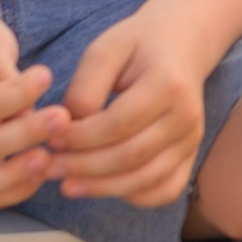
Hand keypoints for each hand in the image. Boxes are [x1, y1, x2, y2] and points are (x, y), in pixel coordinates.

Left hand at [49, 13, 210, 205]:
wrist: (180, 46)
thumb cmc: (137, 46)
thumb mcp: (105, 49)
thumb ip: (85, 88)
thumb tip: (69, 130)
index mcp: (168, 84)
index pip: (119, 124)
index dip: (81, 138)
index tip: (51, 138)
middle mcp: (187, 116)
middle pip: (131, 156)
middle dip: (84, 167)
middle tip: (49, 167)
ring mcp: (192, 140)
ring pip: (146, 180)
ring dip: (102, 188)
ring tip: (67, 184)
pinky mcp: (190, 156)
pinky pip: (164, 190)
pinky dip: (133, 196)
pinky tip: (104, 187)